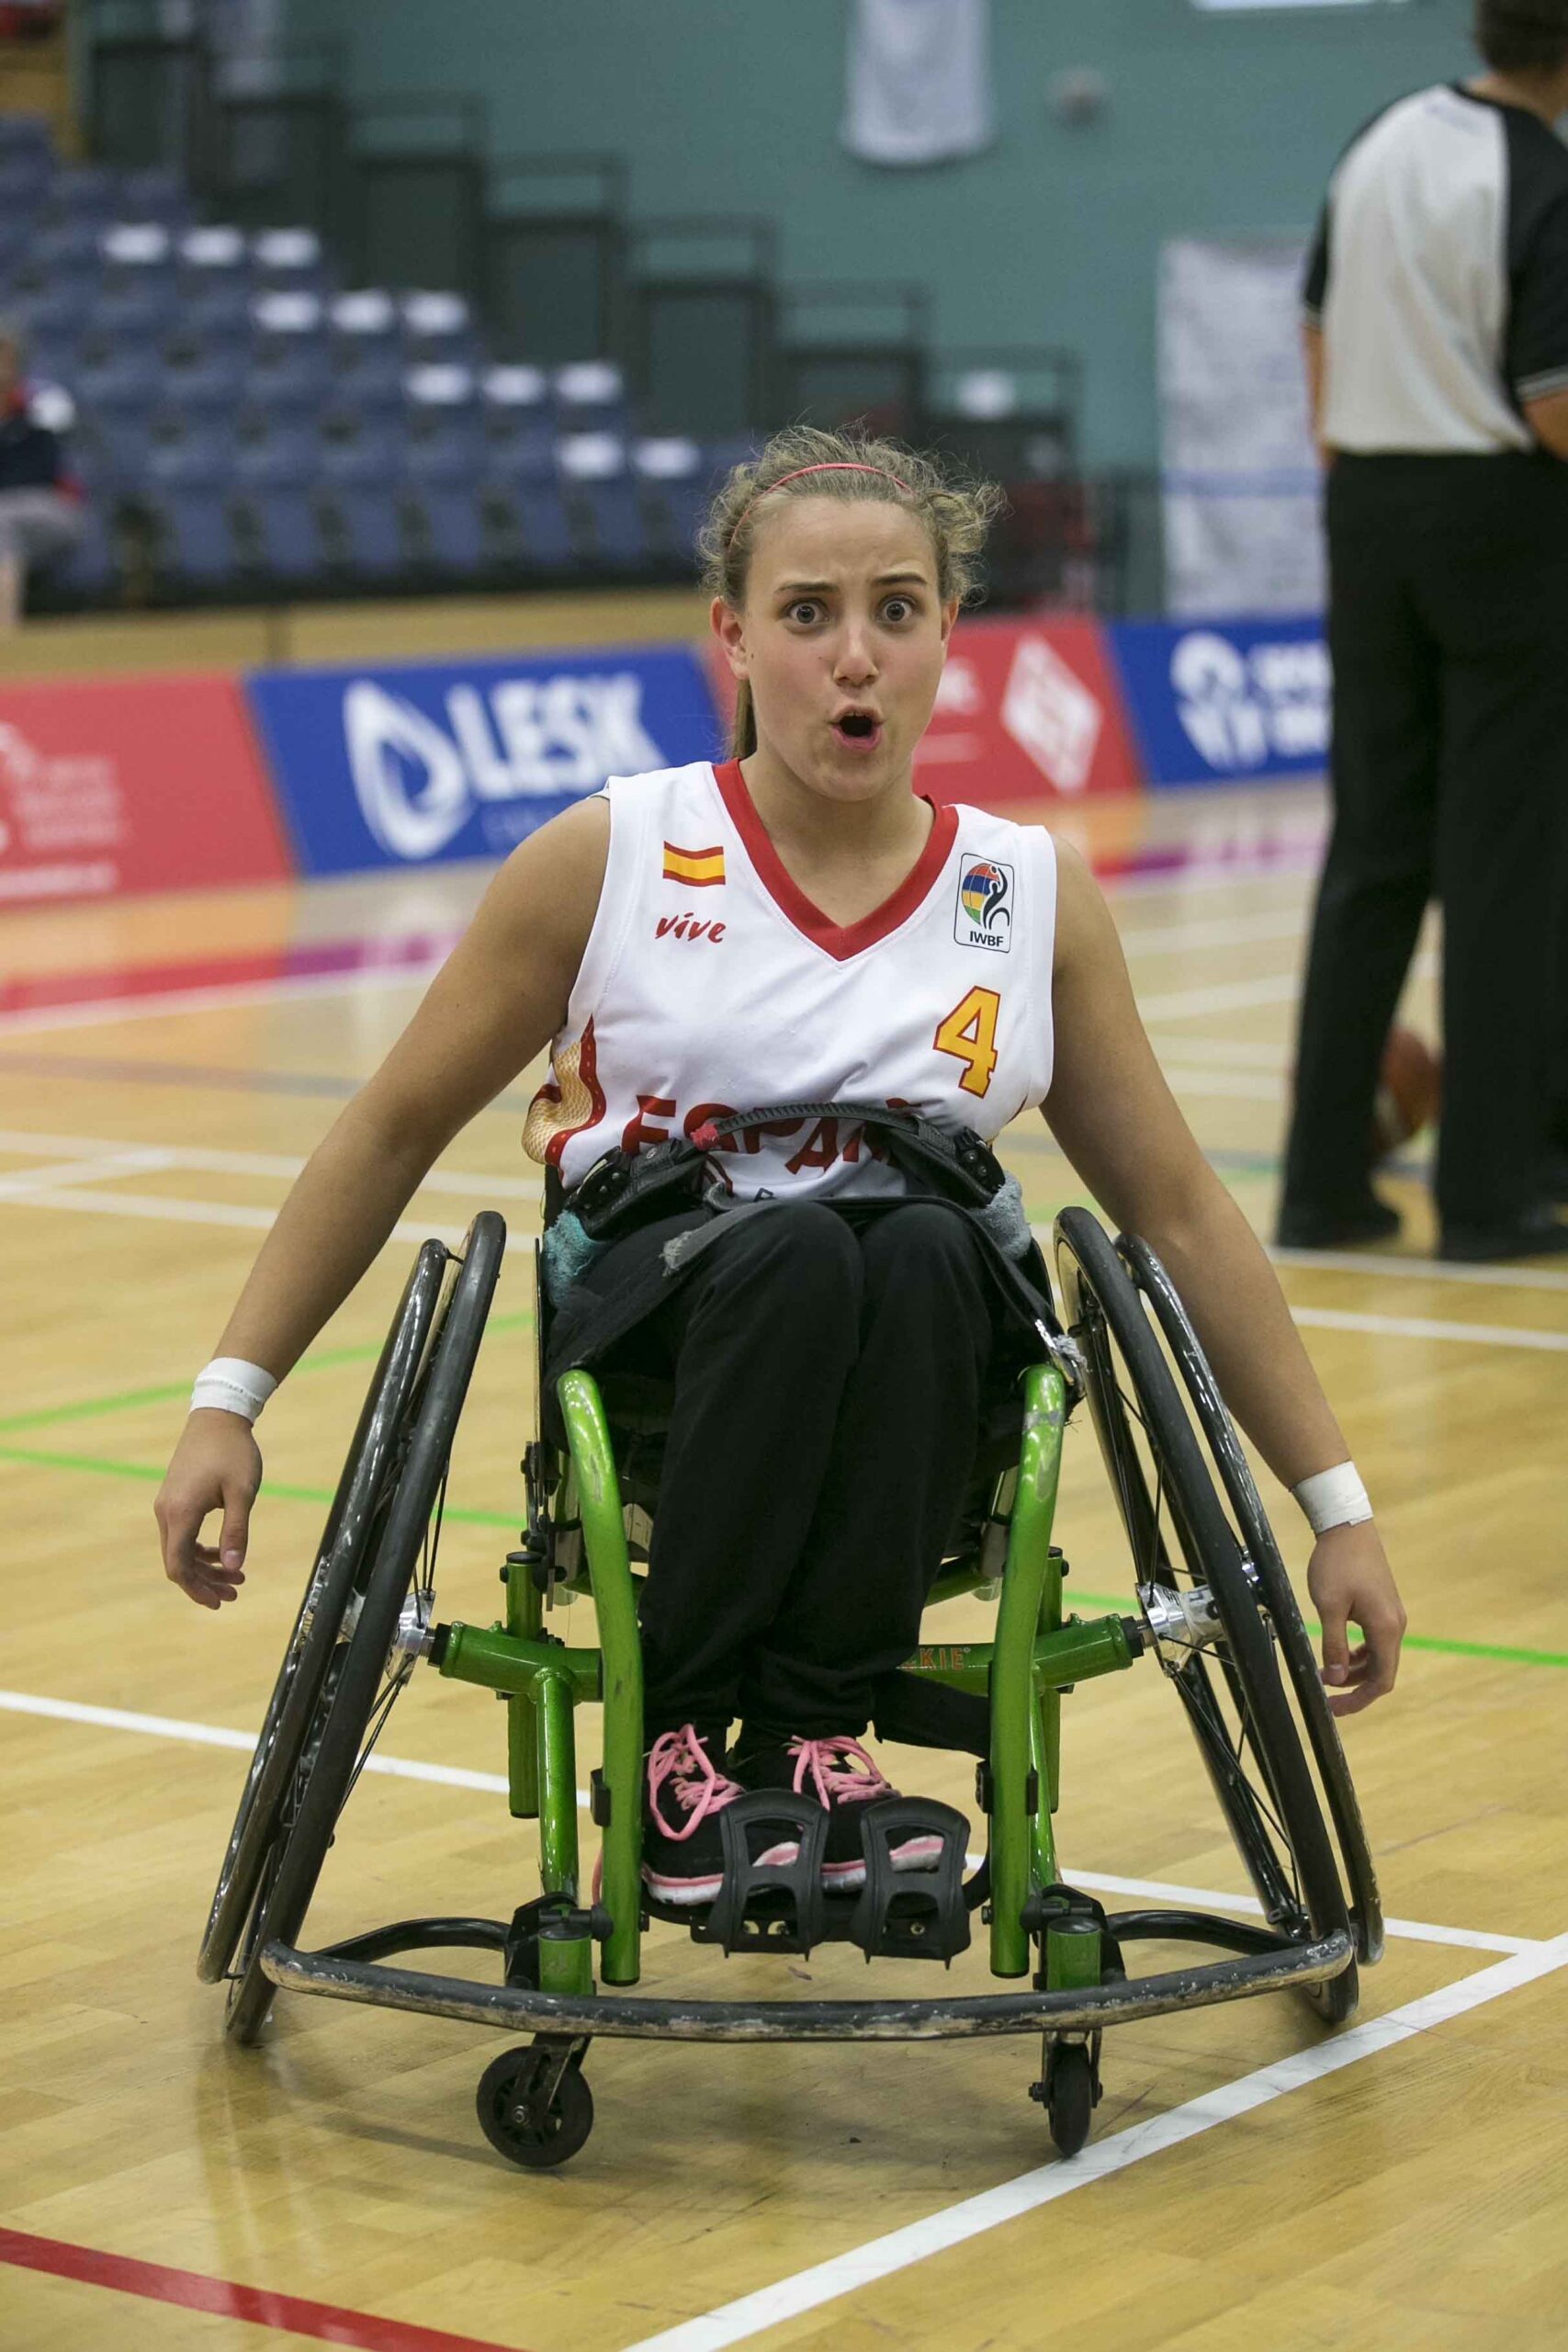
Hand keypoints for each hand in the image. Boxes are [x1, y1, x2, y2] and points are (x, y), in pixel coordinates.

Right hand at [155, 1410, 262, 1609]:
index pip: (178, 1566)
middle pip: (177, 1562)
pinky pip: (182, 1535)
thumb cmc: (233, 1452)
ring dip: (205, 1567)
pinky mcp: (174, 1499)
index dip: (196, 1589)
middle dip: (204, 1582)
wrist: (218, 1417)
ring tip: (237, 1577)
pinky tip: (224, 1554)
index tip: (219, 1601)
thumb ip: (236, 1531)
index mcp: (181, 1513)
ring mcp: (168, 1505)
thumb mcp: (242, 1493)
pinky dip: (200, 1549)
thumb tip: (235, 1567)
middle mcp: (167, 1512)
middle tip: (234, 1593)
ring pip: (180, 1550)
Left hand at [1306, 1521, 1405, 1716]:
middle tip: (1326, 1696)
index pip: (1381, 1679)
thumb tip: (1334, 1679)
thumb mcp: (1329, 1606)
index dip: (1360, 1699)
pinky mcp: (1383, 1607)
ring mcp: (1391, 1615)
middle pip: (1381, 1671)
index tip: (1335, 1709)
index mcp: (1385, 1628)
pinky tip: (1337, 1652)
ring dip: (1353, 1670)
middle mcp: (1395, 1625)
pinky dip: (1357, 1653)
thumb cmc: (1337, 1564)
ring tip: (1325, 1673)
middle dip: (1354, 1687)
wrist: (1348, 1526)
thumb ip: (1333, 1645)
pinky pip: (1374, 1641)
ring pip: (1377, 1656)